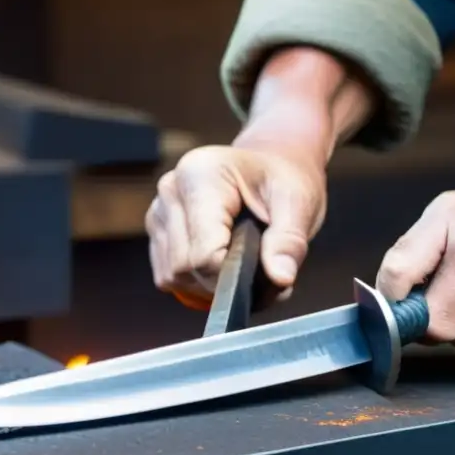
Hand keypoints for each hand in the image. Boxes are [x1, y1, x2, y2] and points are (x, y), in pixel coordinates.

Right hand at [146, 143, 326, 309]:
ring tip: (241, 262)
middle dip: (225, 282)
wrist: (267, 170)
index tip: (265, 268)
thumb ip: (288, 240)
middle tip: (260, 269)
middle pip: (185, 268)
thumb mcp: (298, 204)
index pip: (204, 253)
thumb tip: (281, 278)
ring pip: (174, 277)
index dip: (235, 273)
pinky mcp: (156, 232)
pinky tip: (222, 262)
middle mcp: (171, 190)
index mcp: (201, 175)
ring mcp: (158, 211)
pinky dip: (197, 282)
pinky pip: (168, 277)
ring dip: (210, 285)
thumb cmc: (280, 182)